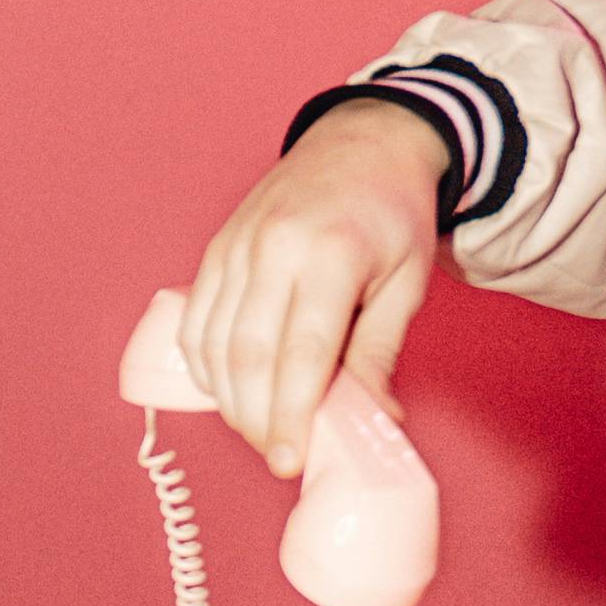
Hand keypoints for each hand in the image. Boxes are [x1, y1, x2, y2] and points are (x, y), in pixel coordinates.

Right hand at [178, 102, 447, 476]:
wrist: (364, 143)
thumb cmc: (393, 215)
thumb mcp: (407, 282)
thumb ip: (379, 352)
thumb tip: (374, 420)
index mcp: (332, 254)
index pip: (302, 354)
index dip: (290, 415)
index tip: (288, 461)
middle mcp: (275, 247)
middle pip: (249, 355)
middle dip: (257, 418)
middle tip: (277, 454)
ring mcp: (238, 246)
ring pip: (214, 343)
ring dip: (230, 398)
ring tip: (259, 428)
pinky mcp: (217, 249)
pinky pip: (197, 320)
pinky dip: (207, 365)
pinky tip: (231, 390)